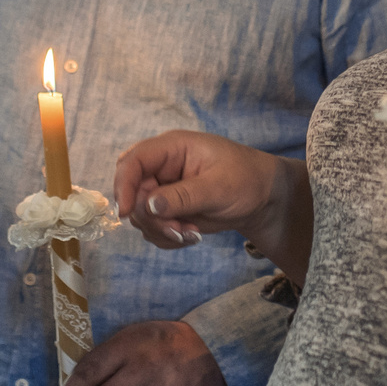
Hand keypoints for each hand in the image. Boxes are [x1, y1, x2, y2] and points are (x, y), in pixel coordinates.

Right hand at [114, 130, 307, 276]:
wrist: (263, 199)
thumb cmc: (247, 180)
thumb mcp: (219, 187)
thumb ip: (184, 196)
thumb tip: (149, 205)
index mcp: (172, 148)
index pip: (133, 160)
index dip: (123, 185)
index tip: (126, 213)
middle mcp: (162, 167)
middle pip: (132, 192)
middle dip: (151, 217)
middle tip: (179, 229)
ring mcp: (163, 190)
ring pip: (141, 215)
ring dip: (163, 230)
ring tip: (192, 232)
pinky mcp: (168, 210)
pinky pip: (153, 228)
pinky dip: (168, 237)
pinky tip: (192, 235)